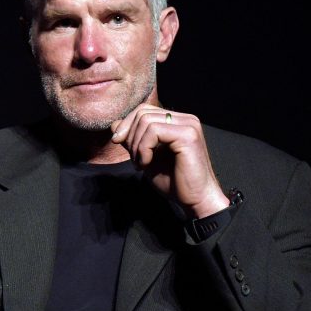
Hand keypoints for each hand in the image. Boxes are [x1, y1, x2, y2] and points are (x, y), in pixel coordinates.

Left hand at [110, 104, 229, 218]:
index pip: (144, 110)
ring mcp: (188, 125)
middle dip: (129, 136)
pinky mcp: (188, 135)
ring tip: (141, 164)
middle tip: (134, 160)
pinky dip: (144, 148)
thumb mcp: (145, 157)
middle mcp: (185, 119)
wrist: (195, 200)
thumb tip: (114, 124)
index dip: (126, 125)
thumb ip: (132, 140)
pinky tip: (147, 163)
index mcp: (177, 122)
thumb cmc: (173, 181)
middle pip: (142, 112)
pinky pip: (154, 131)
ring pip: (146, 120)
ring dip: (136, 145)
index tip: (118, 143)